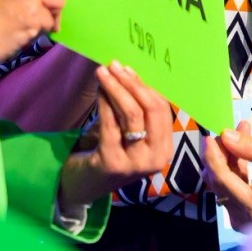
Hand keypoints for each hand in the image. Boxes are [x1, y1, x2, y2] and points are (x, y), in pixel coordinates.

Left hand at [58, 63, 175, 207]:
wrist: (86, 185)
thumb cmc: (110, 153)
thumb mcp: (129, 133)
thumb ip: (136, 111)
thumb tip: (129, 72)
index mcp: (165, 149)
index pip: (163, 109)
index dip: (146, 85)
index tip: (129, 68)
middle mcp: (156, 158)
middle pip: (151, 109)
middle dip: (132, 83)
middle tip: (115, 65)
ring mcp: (136, 163)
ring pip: (132, 114)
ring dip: (116, 88)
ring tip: (103, 71)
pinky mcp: (113, 162)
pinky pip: (110, 123)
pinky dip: (104, 101)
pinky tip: (99, 89)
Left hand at [203, 122, 251, 228]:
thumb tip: (226, 135)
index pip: (223, 179)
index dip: (212, 156)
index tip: (209, 135)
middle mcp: (246, 219)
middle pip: (219, 182)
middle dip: (221, 153)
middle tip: (229, 130)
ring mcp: (244, 220)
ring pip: (224, 185)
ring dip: (228, 159)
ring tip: (242, 134)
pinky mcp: (245, 217)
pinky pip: (232, 190)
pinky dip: (235, 170)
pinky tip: (242, 151)